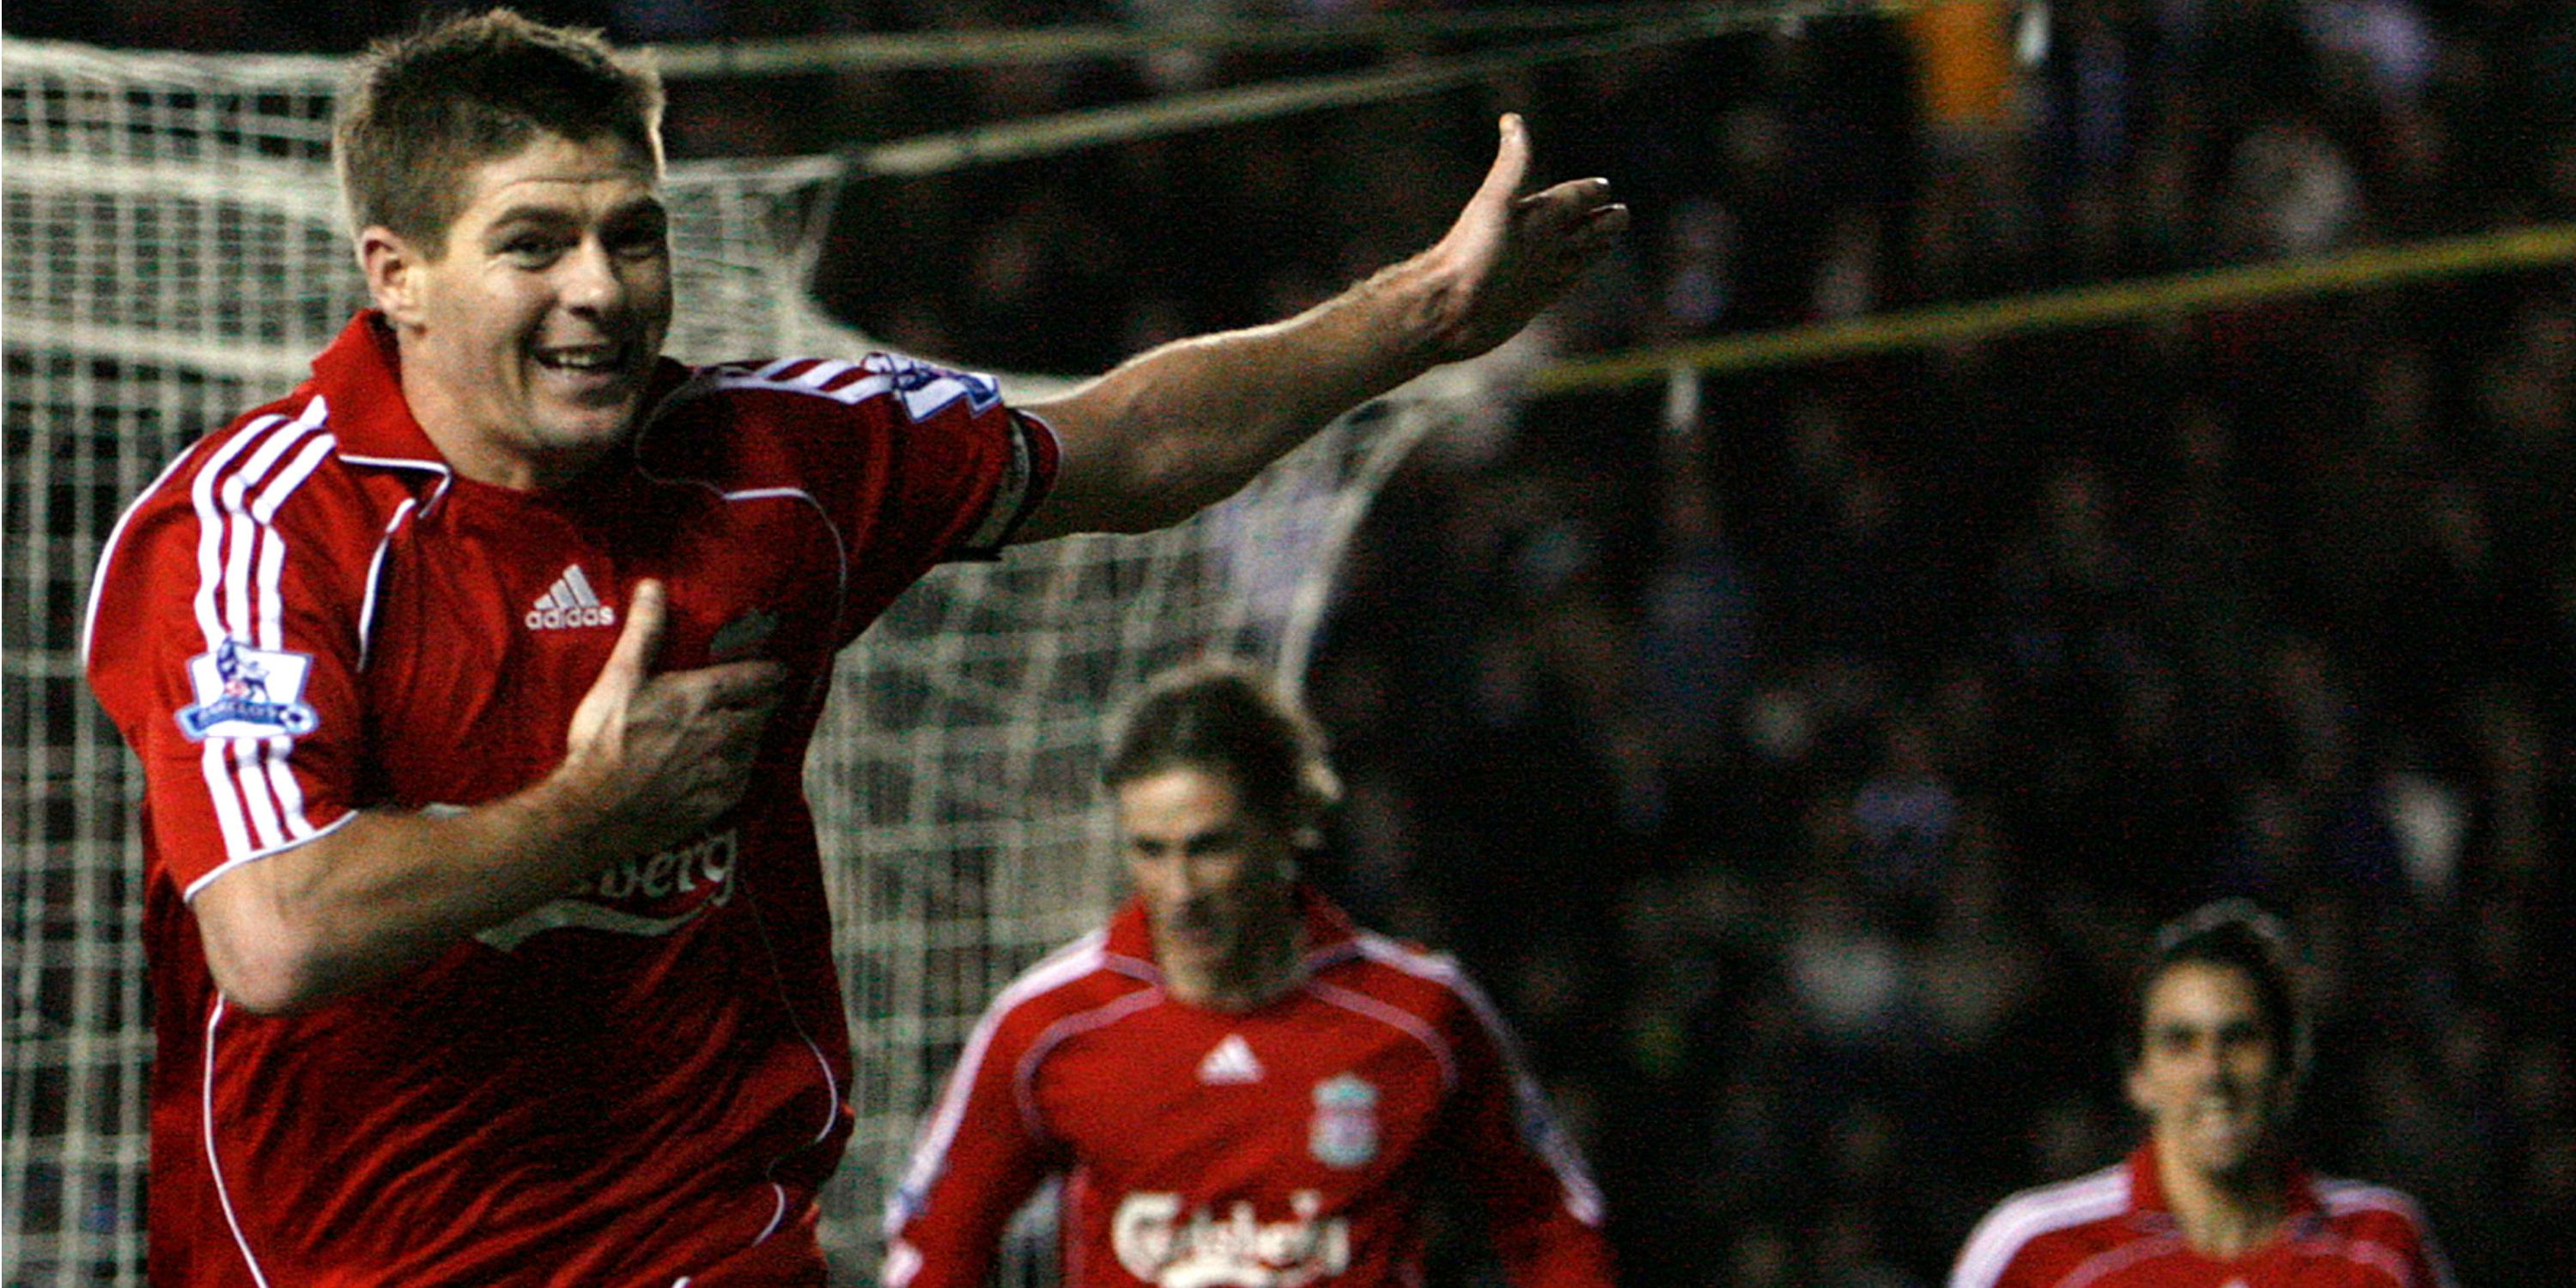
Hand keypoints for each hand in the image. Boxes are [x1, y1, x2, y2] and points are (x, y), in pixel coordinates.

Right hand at [558, 580, 785, 854]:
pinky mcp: (718, 804)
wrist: (595, 811)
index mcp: (704, 697)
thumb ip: (644, 632)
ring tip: (740, 733)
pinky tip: (724, 770)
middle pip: (763, 713)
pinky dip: (738, 771)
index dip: (771, 673)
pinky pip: (742, 781)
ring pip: (754, 747)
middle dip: (763, 704)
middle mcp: (725, 732)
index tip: (780, 671)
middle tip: (759, 699)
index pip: (758, 678)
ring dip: (751, 738)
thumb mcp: (620, 677)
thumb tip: (653, 585)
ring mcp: (725, 771)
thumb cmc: (604, 740)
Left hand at [1411, 114, 1627, 361]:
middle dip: (1601, 220)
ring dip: (1595, 246)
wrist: (1447, 308)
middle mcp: (1536, 241)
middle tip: (1623, 215)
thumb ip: (1512, 166)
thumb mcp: (1495, 203)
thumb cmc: (1469, 255)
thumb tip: (1512, 119)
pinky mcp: (1534, 298)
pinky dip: (1578, 273)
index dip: (1590, 193)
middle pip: (1579, 226)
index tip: (1605, 186)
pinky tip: (1582, 271)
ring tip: (1611, 238)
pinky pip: (1564, 282)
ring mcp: (1536, 270)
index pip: (1571, 198)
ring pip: (1576, 254)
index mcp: (1532, 214)